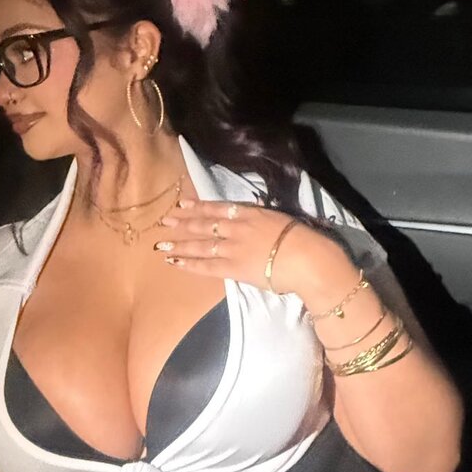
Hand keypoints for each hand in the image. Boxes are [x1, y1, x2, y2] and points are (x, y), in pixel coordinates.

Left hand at [154, 198, 342, 294]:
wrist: (308, 259)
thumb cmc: (304, 239)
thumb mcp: (283, 218)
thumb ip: (266, 216)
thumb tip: (260, 211)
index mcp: (251, 213)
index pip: (219, 208)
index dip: (199, 206)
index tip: (183, 204)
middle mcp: (237, 228)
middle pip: (204, 224)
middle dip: (183, 222)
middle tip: (166, 221)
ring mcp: (233, 248)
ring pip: (200, 244)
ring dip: (180, 243)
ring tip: (162, 242)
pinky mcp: (233, 268)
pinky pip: (206, 266)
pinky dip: (189, 263)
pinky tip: (174, 261)